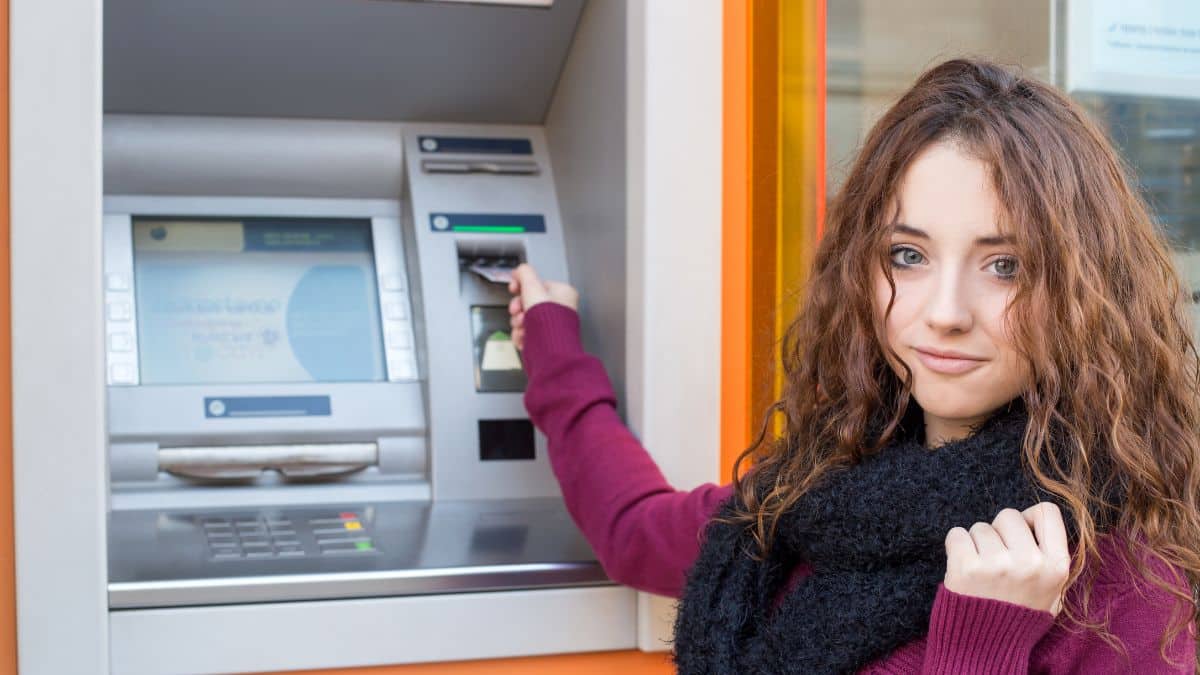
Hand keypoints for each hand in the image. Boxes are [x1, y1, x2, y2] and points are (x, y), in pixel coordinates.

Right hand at [507, 263, 578, 350]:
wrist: (548, 351)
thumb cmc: (548, 322)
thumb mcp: (533, 287)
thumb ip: (524, 273)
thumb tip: (519, 270)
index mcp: (563, 294)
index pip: (537, 284)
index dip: (521, 287)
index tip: (514, 289)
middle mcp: (560, 309)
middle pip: (528, 302)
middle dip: (518, 309)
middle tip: (518, 312)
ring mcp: (551, 326)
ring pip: (525, 319)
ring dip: (518, 323)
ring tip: (522, 327)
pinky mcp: (544, 340)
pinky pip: (526, 333)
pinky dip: (521, 336)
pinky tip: (523, 337)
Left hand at [943, 502, 1070, 614]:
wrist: (985, 650)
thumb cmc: (1017, 618)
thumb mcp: (1050, 594)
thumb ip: (1049, 559)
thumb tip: (1033, 521)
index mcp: (1057, 567)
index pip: (1047, 512)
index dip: (1028, 519)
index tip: (1019, 535)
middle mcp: (1030, 563)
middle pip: (1008, 516)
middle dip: (998, 532)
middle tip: (996, 558)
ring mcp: (998, 564)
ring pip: (980, 527)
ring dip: (976, 543)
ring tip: (981, 571)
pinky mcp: (967, 567)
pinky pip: (956, 534)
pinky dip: (956, 547)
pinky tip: (963, 568)